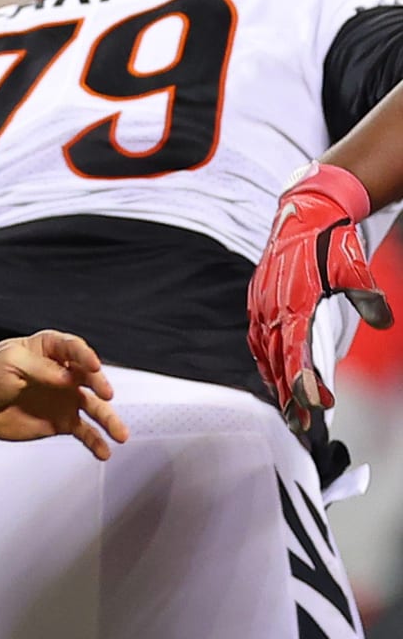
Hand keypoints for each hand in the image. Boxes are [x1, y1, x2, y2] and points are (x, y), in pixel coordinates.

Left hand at [0, 331, 129, 460]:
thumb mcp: (8, 363)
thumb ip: (39, 369)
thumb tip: (67, 377)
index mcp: (46, 350)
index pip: (72, 348)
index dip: (84, 355)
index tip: (93, 365)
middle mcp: (61, 373)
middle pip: (88, 376)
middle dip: (99, 384)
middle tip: (105, 394)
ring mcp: (63, 398)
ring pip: (93, 407)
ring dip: (108, 419)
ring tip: (120, 434)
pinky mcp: (60, 421)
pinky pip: (84, 431)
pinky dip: (95, 441)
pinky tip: (104, 451)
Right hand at [249, 163, 390, 432]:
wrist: (302, 214)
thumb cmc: (327, 241)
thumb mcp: (353, 267)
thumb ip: (367, 295)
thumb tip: (382, 319)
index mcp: (293, 302)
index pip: (294, 351)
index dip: (303, 380)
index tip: (316, 403)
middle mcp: (270, 308)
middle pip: (276, 361)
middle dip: (288, 395)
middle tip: (301, 424)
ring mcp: (260, 305)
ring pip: (262, 354)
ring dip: (274, 383)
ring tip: (288, 409)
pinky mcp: (257, 302)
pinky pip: (255, 340)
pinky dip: (263, 362)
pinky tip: (272, 374)